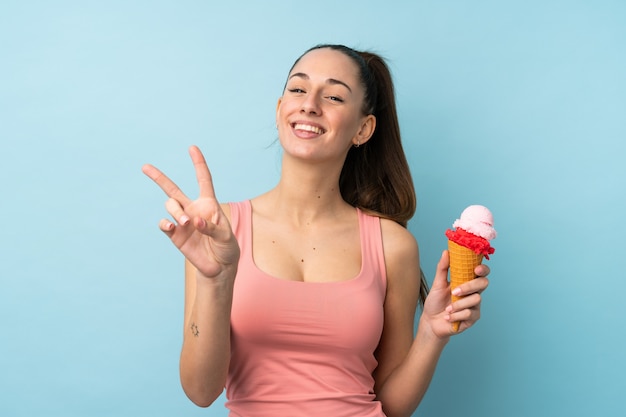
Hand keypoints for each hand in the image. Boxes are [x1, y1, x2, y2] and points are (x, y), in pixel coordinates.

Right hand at [142, 145, 239, 278]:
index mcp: (208, 204)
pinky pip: (164, 224)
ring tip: (185, 223)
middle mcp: (192, 209)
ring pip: (170, 205)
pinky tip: (172, 227)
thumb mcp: (225, 236)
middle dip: (158, 177)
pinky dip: (166, 223)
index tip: (192, 148)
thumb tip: (194, 221)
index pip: (203, 180)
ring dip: (175, 211)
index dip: (198, 164)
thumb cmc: (226, 247)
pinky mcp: (175, 235)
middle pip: (173, 189)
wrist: (219, 267)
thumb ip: (211, 227)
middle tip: (144, 167)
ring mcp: (182, 221)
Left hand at [421, 251, 489, 337]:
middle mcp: (474, 292)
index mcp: (467, 281)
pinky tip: (448, 317)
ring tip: (447, 309)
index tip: (476, 269)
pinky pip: (470, 313)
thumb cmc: (435, 301)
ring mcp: (475, 305)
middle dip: (469, 286)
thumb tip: (446, 252)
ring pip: (476, 299)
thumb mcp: (437, 284)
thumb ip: (442, 268)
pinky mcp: (473, 318)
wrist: (431, 321)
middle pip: (483, 283)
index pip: (481, 272)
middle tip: (455, 291)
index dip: (483, 269)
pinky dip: (456, 315)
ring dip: (458, 304)